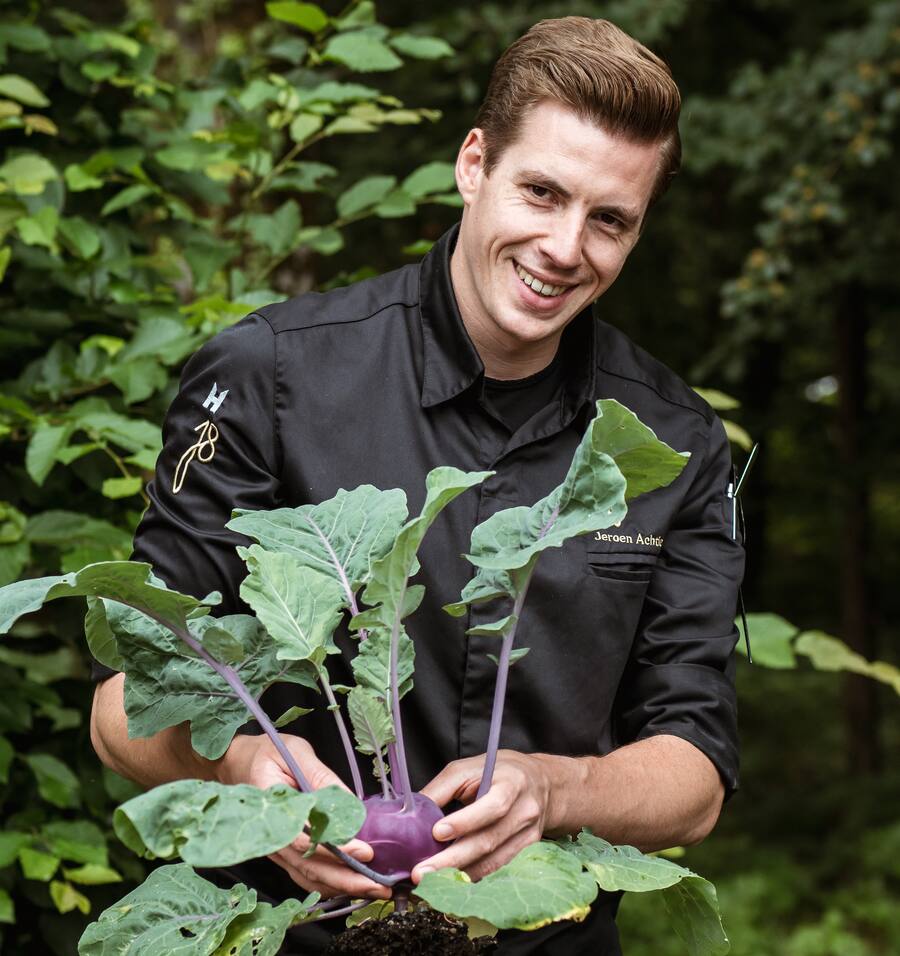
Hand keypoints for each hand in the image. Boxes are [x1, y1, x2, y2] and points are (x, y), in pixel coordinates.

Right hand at [219, 733, 390, 900]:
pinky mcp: (282, 852)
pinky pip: (304, 874)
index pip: (304, 841)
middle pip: (308, 868)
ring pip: (307, 877)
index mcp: (272, 812)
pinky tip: (350, 885)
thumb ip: (321, 776)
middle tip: (378, 885)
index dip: (336, 850)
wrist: (238, 762)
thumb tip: (350, 801)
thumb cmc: (267, 753)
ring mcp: (276, 849)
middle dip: (346, 880)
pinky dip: (328, 883)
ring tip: (371, 889)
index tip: (364, 850)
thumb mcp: (296, 753)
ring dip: (340, 887)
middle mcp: (271, 838)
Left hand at [411, 750, 560, 883]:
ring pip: (493, 861)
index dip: (465, 821)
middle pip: (489, 841)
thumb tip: (412, 811)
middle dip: (452, 859)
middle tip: (422, 872)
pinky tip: (452, 881)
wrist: (541, 782)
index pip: (492, 806)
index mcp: (512, 783)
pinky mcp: (526, 851)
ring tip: (431, 881)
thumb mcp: (470, 767)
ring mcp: (528, 835)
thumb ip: (443, 787)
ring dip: (459, 874)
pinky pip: (498, 869)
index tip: (437, 832)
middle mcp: (524, 811)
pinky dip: (474, 877)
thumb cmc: (499, 771)